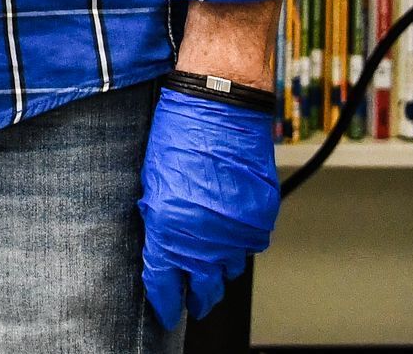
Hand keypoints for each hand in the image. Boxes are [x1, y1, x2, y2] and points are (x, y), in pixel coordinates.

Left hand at [138, 86, 279, 329]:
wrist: (220, 102)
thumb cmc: (177, 131)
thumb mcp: (151, 179)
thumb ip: (158, 219)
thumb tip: (162, 244)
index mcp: (169, 226)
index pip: (164, 281)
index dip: (163, 299)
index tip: (163, 309)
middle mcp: (206, 236)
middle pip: (203, 287)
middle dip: (197, 296)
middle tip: (193, 301)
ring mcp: (238, 229)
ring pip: (230, 268)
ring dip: (219, 267)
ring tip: (210, 263)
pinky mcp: (262, 218)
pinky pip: (251, 244)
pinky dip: (240, 241)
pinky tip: (230, 231)